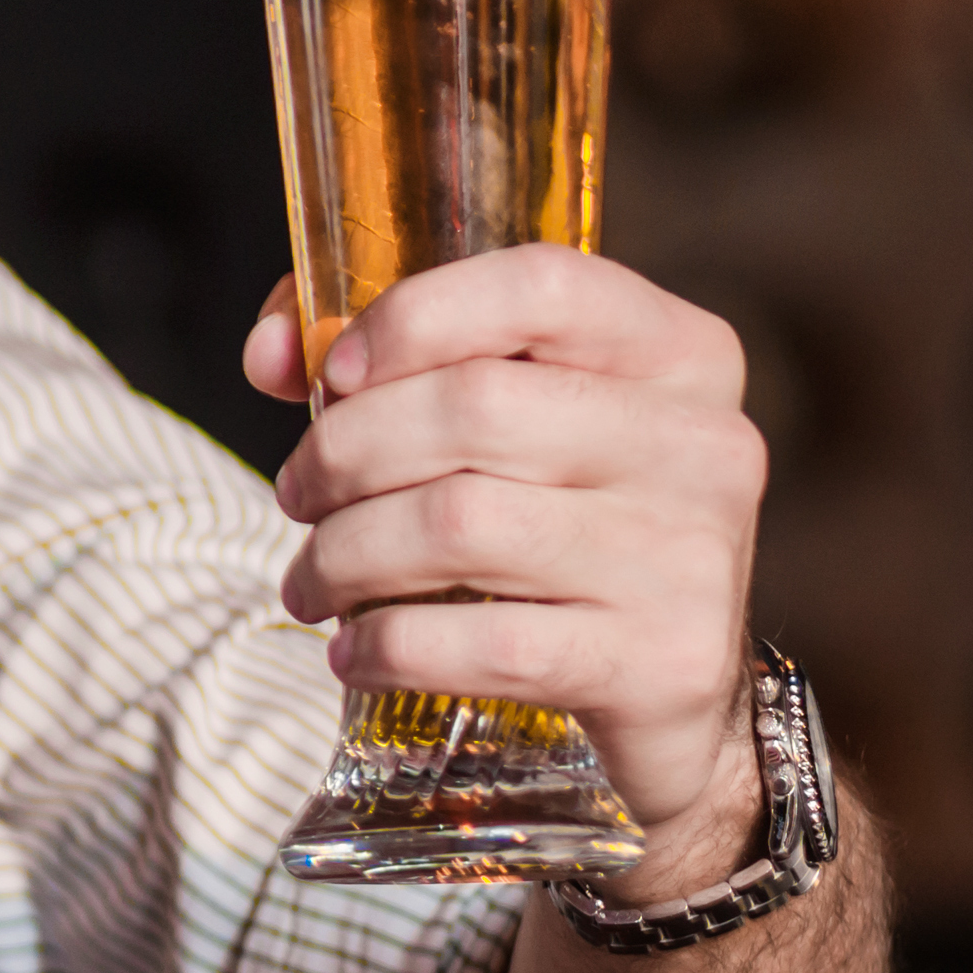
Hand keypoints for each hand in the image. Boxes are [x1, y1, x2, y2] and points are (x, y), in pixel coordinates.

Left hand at [245, 247, 768, 889]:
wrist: (673, 688)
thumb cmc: (562, 521)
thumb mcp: (506, 420)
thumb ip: (383, 360)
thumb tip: (268, 352)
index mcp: (678, 352)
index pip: (541, 284)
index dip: (415, 315)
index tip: (332, 372)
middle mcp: (703, 442)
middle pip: (473, 407)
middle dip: (345, 452)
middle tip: (297, 495)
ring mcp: (691, 554)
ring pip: (458, 525)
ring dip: (344, 556)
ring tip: (310, 580)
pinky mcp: (664, 662)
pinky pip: (483, 644)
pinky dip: (388, 648)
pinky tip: (354, 653)